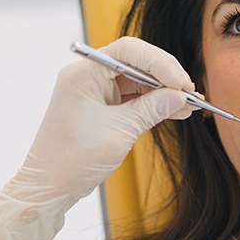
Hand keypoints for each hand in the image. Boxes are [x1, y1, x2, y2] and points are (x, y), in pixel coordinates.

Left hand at [0, 37, 197, 239]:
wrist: (50, 187)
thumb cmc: (73, 160)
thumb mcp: (119, 132)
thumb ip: (152, 109)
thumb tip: (181, 96)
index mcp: (84, 74)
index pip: (129, 51)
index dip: (160, 63)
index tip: (181, 83)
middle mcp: (90, 75)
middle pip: (137, 61)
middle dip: (166, 76)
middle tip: (190, 94)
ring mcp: (97, 89)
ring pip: (140, 79)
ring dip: (165, 91)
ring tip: (189, 104)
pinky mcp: (104, 104)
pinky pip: (136, 95)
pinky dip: (156, 102)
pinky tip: (176, 110)